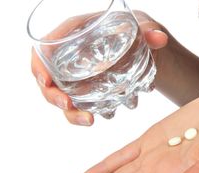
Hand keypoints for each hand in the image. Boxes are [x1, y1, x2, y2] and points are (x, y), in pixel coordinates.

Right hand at [30, 11, 167, 125]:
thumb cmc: (134, 29)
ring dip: (72, 113)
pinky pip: (81, 105)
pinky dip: (88, 114)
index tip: (44, 80)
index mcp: (75, 34)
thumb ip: (149, 32)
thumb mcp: (141, 26)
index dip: (39, 65)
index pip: (46, 47)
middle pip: (49, 78)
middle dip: (53, 95)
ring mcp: (79, 76)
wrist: (143, 46)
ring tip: (89, 120)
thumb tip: (159, 39)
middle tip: (67, 105)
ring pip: (64, 96)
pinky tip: (106, 116)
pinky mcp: (89, 90)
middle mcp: (71, 57)